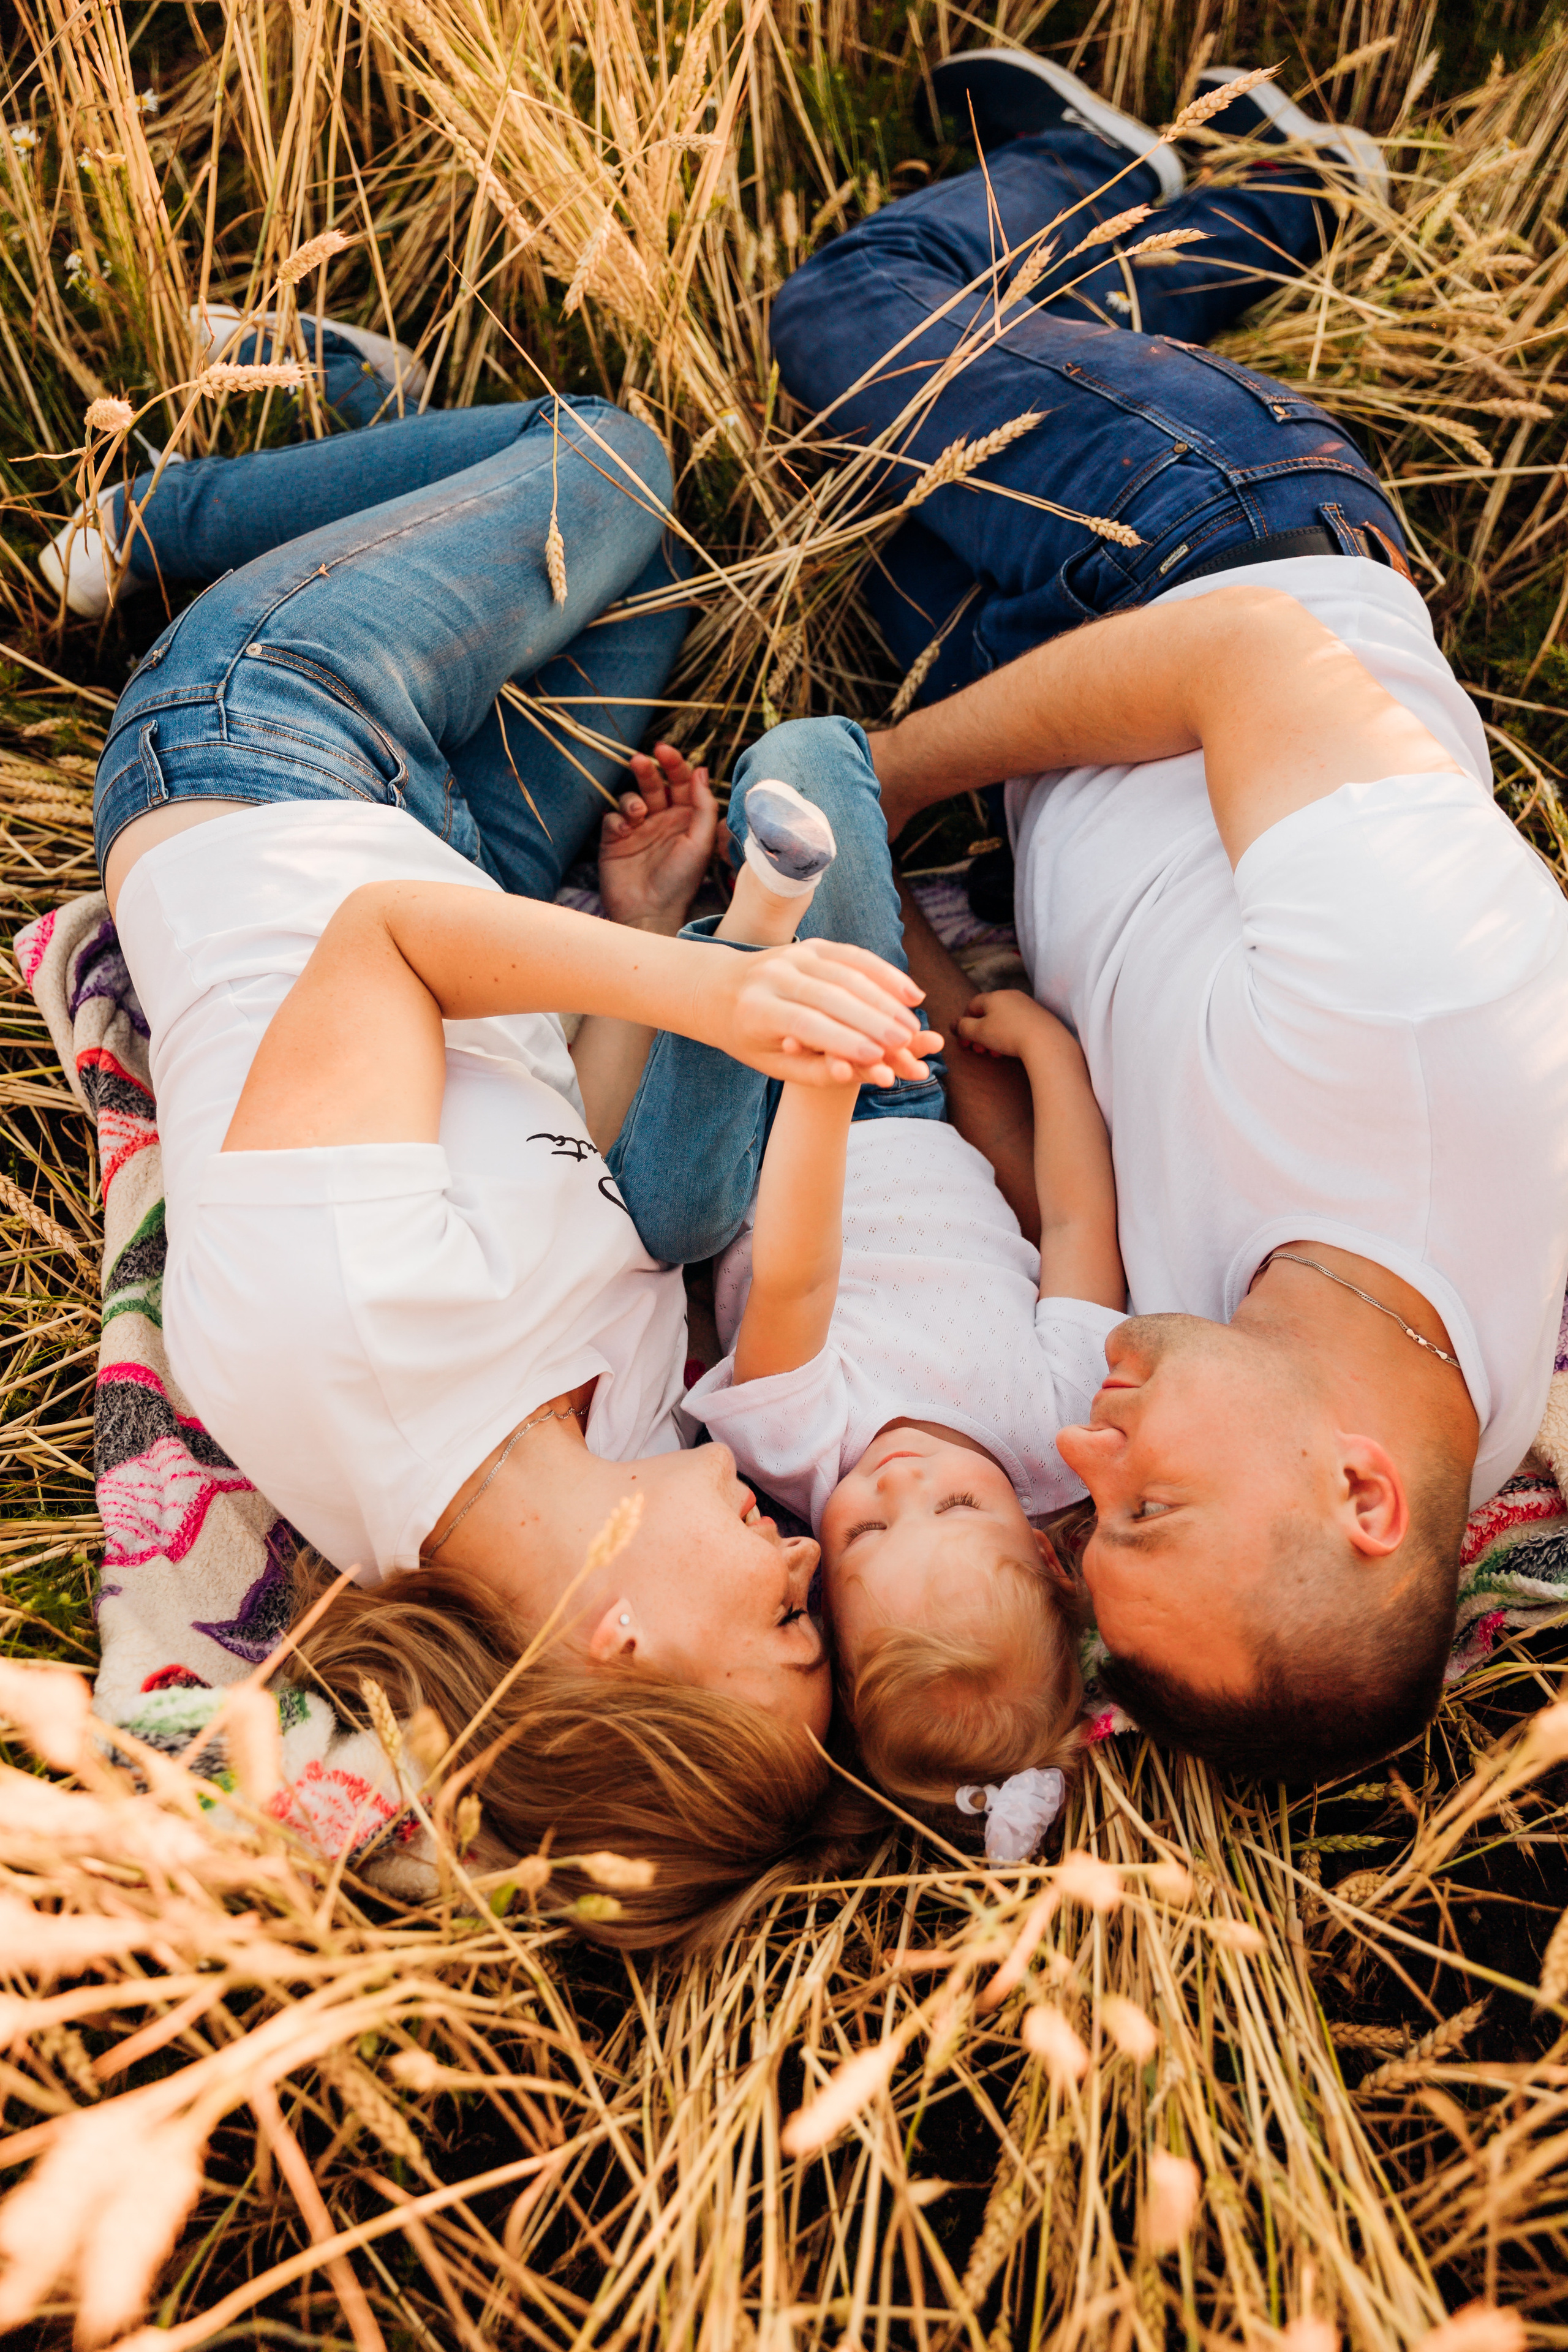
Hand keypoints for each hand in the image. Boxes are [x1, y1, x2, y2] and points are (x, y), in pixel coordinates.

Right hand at [597, 742, 718, 933]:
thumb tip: (700, 770)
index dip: (674, 764)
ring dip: (632, 798)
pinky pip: (612, 817)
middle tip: (642, 760)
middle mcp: (661, 820)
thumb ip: (703, 805)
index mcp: (686, 818)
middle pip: (654, 784)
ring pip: (631, 797)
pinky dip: (617, 819)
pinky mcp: (614, 840)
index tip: (664, 751)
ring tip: (637, 813)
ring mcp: (637, 829)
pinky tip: (623, 831)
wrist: (649, 913)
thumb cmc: (680, 881)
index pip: (680, 782)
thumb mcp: (699, 842)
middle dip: (648, 770)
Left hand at [718, 938, 943, 1087]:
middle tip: (907, 1043)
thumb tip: (856, 1074)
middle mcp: (773, 974)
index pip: (806, 1023)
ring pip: (848, 972)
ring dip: (886, 999)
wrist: (718, 990)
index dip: (843, 1040)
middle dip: (873, 1020)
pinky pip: (855, 955)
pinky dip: (885, 973)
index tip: (878, 1057)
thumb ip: (814, 1071)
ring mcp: (793, 953)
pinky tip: (911, 994)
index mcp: (757, 1009)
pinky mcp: (811, 944)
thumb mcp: (772, 1064)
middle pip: (832, 995)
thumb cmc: (749, 1039)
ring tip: (914, 1027)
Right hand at [955, 987, 1066, 1059]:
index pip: (972, 1005)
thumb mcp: (979, 1033)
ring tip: (994, 1054)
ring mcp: (1027, 1005)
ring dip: (993, 1037)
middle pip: (988, 1014)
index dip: (965, 1023)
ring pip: (1003, 1020)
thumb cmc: (1009, 1035)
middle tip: (978, 1050)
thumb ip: (963, 1028)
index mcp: (994, 996)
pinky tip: (1010, 1050)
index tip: (964, 1040)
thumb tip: (955, 1024)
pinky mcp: (1039, 1016)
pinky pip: (1018, 1024)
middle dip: (979, 1034)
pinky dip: (1009, 1036)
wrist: (1046, 1041)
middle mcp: (1011, 996)